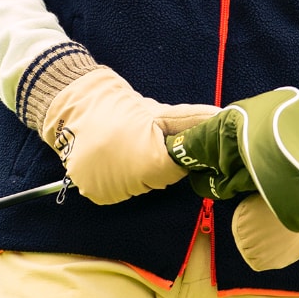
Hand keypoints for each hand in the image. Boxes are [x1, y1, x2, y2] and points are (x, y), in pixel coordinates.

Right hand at [40, 67, 214, 205]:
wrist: (75, 105)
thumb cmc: (123, 108)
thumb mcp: (162, 113)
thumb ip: (193, 121)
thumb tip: (223, 118)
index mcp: (150, 162)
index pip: (178, 171)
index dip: (176, 156)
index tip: (167, 142)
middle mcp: (129, 182)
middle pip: (158, 181)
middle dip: (156, 164)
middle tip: (143, 141)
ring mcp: (109, 190)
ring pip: (138, 187)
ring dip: (136, 172)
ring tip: (124, 146)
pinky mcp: (94, 192)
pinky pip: (117, 191)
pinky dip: (118, 178)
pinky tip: (112, 158)